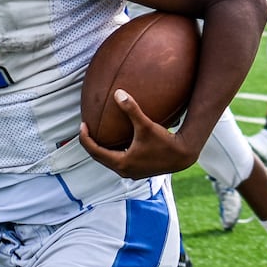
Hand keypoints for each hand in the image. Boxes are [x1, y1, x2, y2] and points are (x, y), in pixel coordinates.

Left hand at [79, 89, 199, 178]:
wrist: (183, 155)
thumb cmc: (165, 141)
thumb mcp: (146, 125)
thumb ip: (131, 109)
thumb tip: (118, 93)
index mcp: (121, 163)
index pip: (94, 151)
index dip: (85, 138)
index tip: (82, 125)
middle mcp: (124, 171)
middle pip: (99, 157)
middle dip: (91, 142)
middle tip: (86, 127)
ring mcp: (131, 173)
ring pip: (108, 160)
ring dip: (101, 148)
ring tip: (97, 133)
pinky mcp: (137, 171)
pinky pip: (118, 161)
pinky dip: (112, 151)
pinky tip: (114, 140)